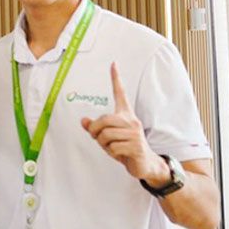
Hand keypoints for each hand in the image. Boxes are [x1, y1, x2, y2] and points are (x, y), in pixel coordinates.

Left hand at [81, 63, 168, 183]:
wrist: (145, 164)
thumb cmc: (125, 148)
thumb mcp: (108, 137)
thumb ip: (96, 128)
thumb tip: (83, 121)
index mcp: (125, 115)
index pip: (120, 94)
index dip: (116, 79)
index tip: (113, 63)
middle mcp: (131, 120)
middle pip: (103, 120)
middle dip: (95, 131)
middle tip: (98, 139)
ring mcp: (135, 133)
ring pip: (105, 135)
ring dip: (103, 144)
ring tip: (112, 147)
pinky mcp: (136, 146)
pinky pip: (113, 147)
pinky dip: (111, 152)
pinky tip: (120, 154)